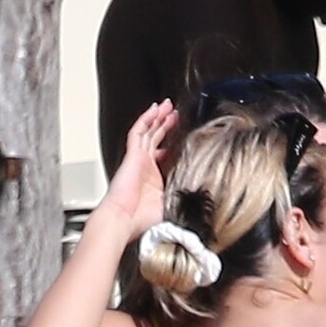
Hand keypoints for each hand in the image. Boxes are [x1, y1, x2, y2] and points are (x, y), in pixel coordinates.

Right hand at [99, 99, 179, 239]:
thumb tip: (201, 198)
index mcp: (154, 178)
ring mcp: (138, 159)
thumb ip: (183, 198)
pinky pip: (138, 131)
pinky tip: (154, 109)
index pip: (162, 154)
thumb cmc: (142, 220)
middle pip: (156, 138)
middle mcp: (145, 166)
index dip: (171, 144)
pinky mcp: (132, 154)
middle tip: (174, 113)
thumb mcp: (171, 207)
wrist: (124, 220)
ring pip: (148, 131)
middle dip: (165, 125)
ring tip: (167, 105)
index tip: (181, 137)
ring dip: (158, 117)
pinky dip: (146, 118)